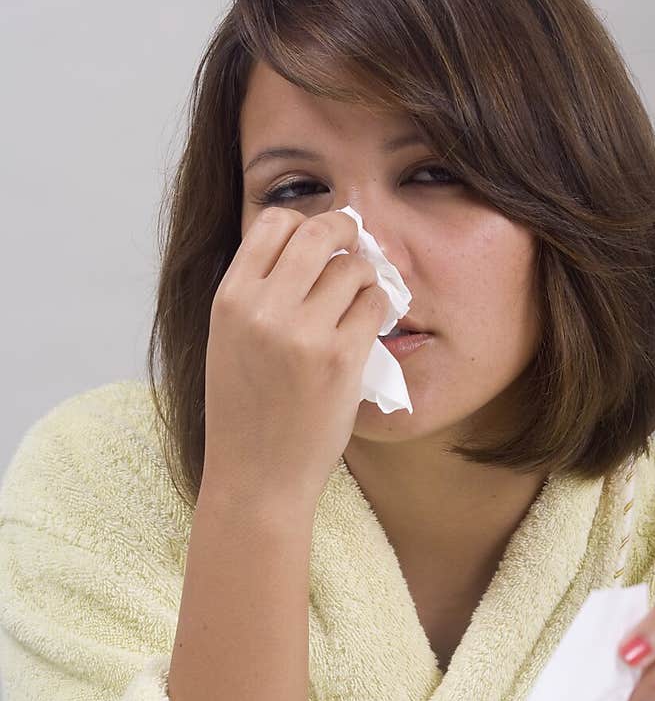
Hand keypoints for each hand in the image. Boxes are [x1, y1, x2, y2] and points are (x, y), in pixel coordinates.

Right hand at [202, 207, 390, 500]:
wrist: (256, 477)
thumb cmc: (246, 411)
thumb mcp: (230, 339)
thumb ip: (260, 292)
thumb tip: (312, 242)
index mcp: (230, 299)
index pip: (275, 223)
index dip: (304, 223)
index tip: (319, 241)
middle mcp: (263, 309)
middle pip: (319, 233)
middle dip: (346, 230)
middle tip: (356, 244)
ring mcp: (303, 334)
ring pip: (353, 268)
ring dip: (365, 277)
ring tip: (359, 300)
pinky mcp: (341, 359)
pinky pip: (374, 305)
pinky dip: (379, 307)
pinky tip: (369, 325)